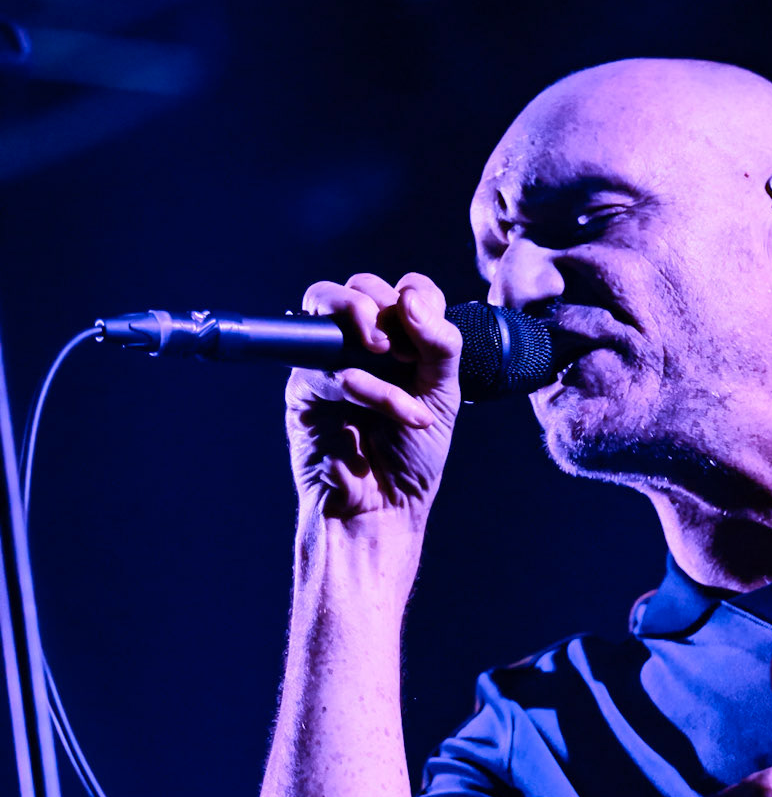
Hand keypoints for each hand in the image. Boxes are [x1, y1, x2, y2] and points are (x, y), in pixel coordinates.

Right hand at [285, 272, 463, 527]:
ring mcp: (326, 364)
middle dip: (380, 302)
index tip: (427, 330)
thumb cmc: (412, 456)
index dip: (416, 295)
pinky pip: (331, 369)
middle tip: (404, 346)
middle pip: (356, 287)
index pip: (403, 289)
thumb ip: (439, 342)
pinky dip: (374, 390)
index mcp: (398, 343)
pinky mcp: (303, 391)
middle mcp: (359, 348)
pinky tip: (402, 414)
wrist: (385, 509)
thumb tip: (410, 297)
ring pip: (326, 307)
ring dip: (366, 322)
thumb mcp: (442, 394)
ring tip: (395, 359)